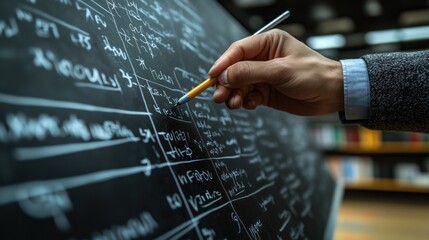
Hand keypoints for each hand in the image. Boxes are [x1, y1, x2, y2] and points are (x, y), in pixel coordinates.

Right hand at [209, 29, 343, 115]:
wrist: (333, 94)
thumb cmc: (313, 75)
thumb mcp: (281, 71)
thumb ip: (250, 73)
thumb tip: (224, 76)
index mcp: (268, 43)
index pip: (238, 50)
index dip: (223, 63)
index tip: (212, 75)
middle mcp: (263, 58)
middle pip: (235, 69)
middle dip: (226, 83)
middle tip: (219, 96)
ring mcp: (264, 76)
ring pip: (239, 85)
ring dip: (234, 95)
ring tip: (233, 104)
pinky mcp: (266, 92)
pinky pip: (248, 96)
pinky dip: (246, 102)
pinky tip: (250, 105)